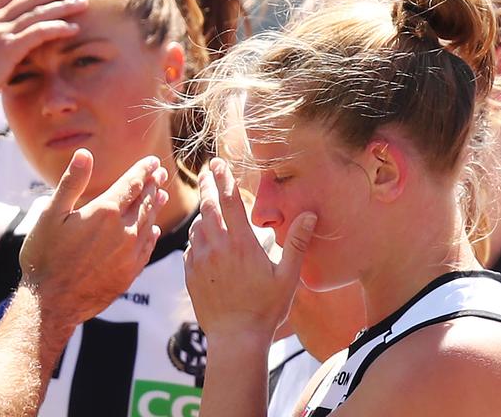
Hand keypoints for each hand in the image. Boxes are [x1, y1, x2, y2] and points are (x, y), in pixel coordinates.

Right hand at [21, 149, 168, 327]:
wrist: (52, 303)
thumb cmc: (45, 256)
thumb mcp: (51, 214)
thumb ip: (72, 183)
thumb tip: (85, 153)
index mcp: (105, 211)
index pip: (132, 183)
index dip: (144, 170)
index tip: (153, 162)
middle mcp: (123, 230)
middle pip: (145, 201)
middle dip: (152, 185)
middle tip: (159, 175)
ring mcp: (129, 253)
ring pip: (148, 223)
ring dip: (155, 207)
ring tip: (160, 196)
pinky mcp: (130, 273)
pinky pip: (147, 248)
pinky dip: (151, 234)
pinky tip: (152, 230)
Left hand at [184, 158, 315, 340]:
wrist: (235, 337)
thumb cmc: (266, 308)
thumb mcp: (287, 276)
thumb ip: (296, 243)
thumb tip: (309, 214)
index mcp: (240, 242)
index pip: (228, 200)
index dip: (223, 178)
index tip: (218, 163)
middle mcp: (216, 246)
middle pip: (207, 206)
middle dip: (208, 185)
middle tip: (208, 171)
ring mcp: (200, 259)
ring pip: (197, 226)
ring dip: (202, 213)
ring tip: (209, 205)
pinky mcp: (190, 273)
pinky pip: (190, 247)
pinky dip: (197, 237)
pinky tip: (203, 238)